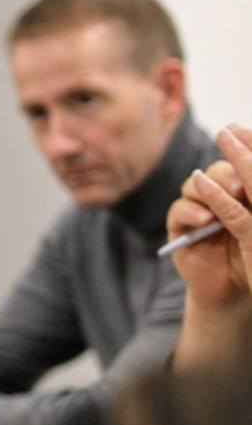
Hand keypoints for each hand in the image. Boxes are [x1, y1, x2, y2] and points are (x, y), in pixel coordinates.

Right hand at [168, 125, 251, 313]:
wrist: (235, 293)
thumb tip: (248, 178)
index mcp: (245, 192)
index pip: (242, 161)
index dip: (241, 143)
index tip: (236, 130)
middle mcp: (220, 197)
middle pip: (218, 169)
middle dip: (228, 171)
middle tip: (240, 185)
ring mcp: (200, 211)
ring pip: (195, 185)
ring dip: (208, 190)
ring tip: (225, 205)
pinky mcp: (182, 228)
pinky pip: (179, 210)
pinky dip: (191, 211)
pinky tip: (205, 220)